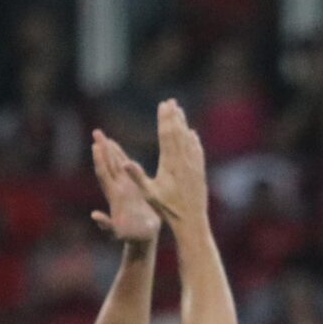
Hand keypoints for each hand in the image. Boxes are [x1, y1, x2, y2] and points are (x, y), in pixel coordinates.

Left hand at [88, 129, 160, 243]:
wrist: (142, 238)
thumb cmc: (132, 237)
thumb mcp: (118, 233)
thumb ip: (106, 225)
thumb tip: (94, 216)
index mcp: (115, 196)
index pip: (104, 174)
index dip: (100, 161)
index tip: (96, 146)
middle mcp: (117, 189)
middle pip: (107, 165)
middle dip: (102, 149)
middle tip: (97, 132)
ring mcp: (124, 188)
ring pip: (115, 165)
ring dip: (110, 151)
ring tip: (104, 136)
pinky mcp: (133, 188)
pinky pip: (126, 170)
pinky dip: (122, 158)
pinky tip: (120, 151)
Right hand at [118, 99, 207, 227]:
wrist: (192, 222)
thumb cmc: (168, 210)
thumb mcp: (149, 194)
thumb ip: (136, 177)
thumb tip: (123, 164)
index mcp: (170, 164)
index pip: (167, 136)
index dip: (164, 120)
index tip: (162, 106)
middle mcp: (183, 162)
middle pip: (178, 133)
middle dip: (174, 116)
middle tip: (171, 101)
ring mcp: (193, 166)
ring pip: (189, 140)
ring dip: (184, 124)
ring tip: (180, 111)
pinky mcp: (199, 173)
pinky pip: (197, 152)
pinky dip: (194, 141)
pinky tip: (193, 134)